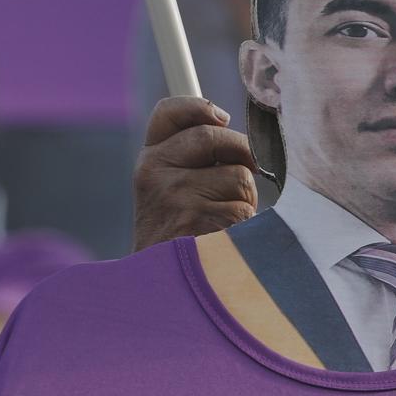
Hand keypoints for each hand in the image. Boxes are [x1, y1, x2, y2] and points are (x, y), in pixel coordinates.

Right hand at [133, 96, 257, 250]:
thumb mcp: (170, 193)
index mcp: (149, 162)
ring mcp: (175, 197)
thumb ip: (193, 158)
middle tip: (246, 176)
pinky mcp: (198, 222)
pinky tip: (226, 239)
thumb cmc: (177, 236)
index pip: (168, 113)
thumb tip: (229, 125)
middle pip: (215, 136)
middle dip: (243, 154)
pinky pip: (244, 209)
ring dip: (246, 199)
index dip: (199, 107)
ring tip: (227, 220)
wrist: (157, 288)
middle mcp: (155, 173)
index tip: (221, 118)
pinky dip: (246, 226)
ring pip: (239, 176)